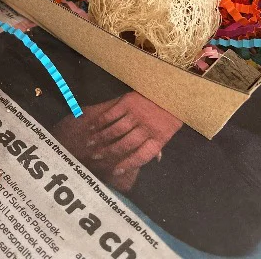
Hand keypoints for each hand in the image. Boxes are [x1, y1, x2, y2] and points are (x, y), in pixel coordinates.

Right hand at [53, 92, 181, 191]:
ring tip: (90, 143)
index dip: (127, 165)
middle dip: (108, 152)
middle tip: (95, 156)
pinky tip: (93, 126)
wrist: (171, 90)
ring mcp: (136, 114)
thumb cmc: (168, 113)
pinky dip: (101, 121)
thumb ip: (159, 145)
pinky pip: (112, 114)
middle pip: (125, 144)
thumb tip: (156, 160)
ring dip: (101, 137)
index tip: (114, 171)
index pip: (141, 156)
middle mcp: (146, 128)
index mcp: (157, 139)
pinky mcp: (128, 102)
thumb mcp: (167, 131)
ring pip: (116, 130)